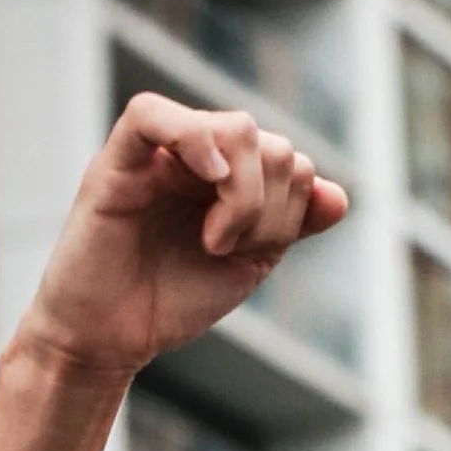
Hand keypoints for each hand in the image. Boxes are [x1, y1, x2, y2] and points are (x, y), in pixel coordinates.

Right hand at [9, 93, 346, 387]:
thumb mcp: (249, 263)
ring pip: (233, 128)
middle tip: (229, 249)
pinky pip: (152, 114)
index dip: (292, 205)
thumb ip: (291, 224)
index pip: (289, 159)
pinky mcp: (116, 162)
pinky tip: (207, 181)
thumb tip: (339, 195)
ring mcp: (158, 155)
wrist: (111, 336)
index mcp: (229, 176)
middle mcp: (196, 157)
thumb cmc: (170, 299)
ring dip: (243, 196)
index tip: (258, 251)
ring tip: (213, 242)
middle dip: (270, 205)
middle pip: (268, 141)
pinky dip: (195, 140)